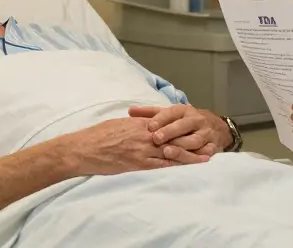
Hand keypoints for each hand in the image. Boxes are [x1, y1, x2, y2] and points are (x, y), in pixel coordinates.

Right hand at [66, 117, 205, 176]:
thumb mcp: (118, 124)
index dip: (184, 129)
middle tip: (209, 144)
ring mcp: (142, 149)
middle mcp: (145, 135)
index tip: (196, 130)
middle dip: (193, 141)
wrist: (83, 148)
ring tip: (206, 157)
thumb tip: (143, 126)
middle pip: (174, 138)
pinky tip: (187, 169)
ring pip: (172, 151)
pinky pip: (161, 165)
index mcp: (140, 124)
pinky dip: (176, 166)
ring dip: (190, 155)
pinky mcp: (137, 163)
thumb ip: (134, 125)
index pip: (168, 126)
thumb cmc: (97, 136)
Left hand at [128, 105, 228, 157]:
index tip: (150, 126)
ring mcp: (206, 134)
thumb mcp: (170, 114)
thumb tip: (130, 111)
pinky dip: (198, 157)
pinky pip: (205, 153)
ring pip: (194, 140)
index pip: (172, 112)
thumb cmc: (185, 121)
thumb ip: (150, 114)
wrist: (215, 127)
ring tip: (167, 152)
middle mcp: (196, 120)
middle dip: (170, 132)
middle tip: (156, 139)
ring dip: (181, 147)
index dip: (161, 119)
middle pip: (183, 125)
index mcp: (184, 110)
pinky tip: (188, 161)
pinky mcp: (212, 147)